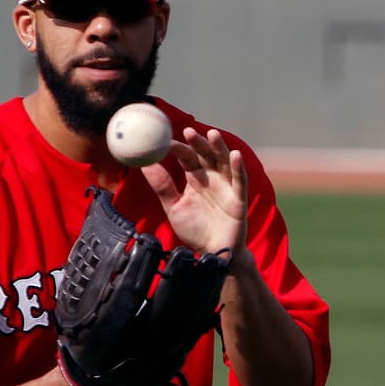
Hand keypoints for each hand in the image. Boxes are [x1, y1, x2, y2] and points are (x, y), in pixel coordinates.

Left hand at [140, 126, 247, 255]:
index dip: (179, 147)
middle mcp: (212, 178)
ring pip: (224, 162)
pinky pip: (240, 181)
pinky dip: (238, 168)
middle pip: (206, 155)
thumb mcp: (174, 208)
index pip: (187, 157)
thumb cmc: (195, 230)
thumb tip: (145, 164)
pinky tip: (235, 155)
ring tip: (212, 134)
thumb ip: (162, 186)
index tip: (166, 139)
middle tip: (188, 131)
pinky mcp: (239, 199)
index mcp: (195, 178)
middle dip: (198, 142)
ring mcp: (226, 187)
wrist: (212, 254)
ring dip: (220, 148)